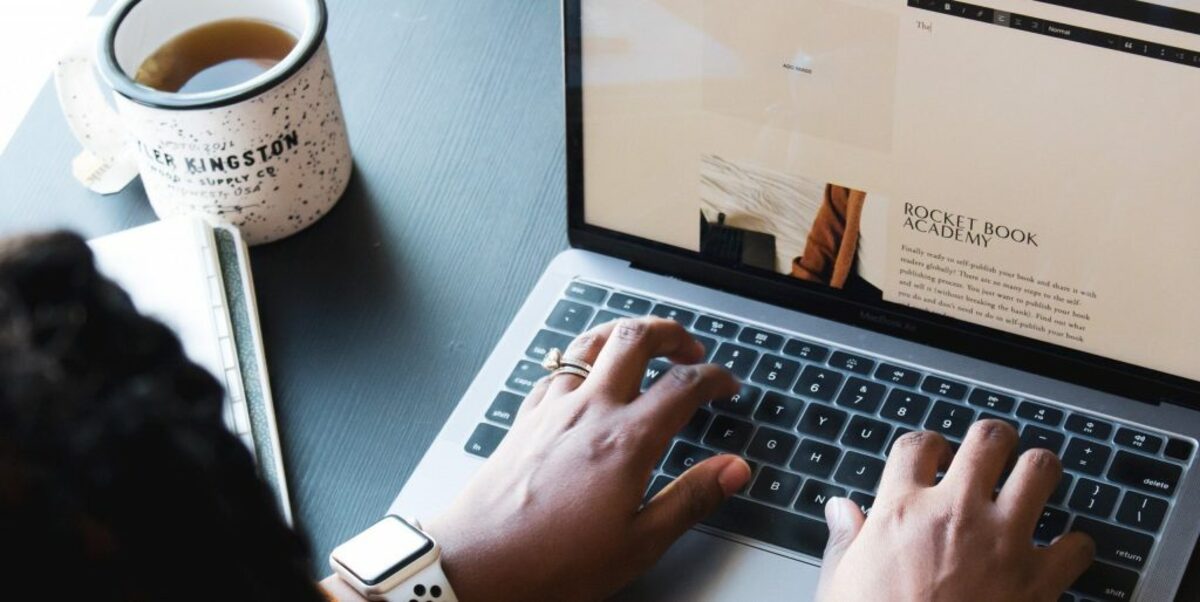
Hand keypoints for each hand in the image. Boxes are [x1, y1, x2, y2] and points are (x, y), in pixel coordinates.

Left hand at [426, 317, 751, 601]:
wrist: (477, 564)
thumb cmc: (553, 562)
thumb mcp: (639, 543)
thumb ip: (690, 499)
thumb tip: (733, 470)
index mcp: (626, 440)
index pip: (683, 385)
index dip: (714, 377)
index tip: (726, 384)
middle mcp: (589, 411)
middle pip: (635, 339)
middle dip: (670, 332)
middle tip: (689, 347)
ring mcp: (552, 410)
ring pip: (590, 343)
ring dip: (623, 334)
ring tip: (642, 344)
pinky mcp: (525, 420)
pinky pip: (556, 369)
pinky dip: (580, 360)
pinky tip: (583, 376)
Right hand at [816, 420, 1095, 601]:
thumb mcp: (841, 584)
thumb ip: (845, 540)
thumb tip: (841, 510)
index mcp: (901, 512)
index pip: (917, 445)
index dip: (928, 444)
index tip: (933, 456)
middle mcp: (956, 514)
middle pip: (988, 439)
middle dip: (994, 440)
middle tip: (994, 453)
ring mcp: (1003, 542)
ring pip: (1041, 469)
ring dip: (1038, 473)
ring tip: (1032, 481)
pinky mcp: (1040, 580)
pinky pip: (1077, 544)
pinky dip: (1074, 547)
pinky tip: (1062, 552)